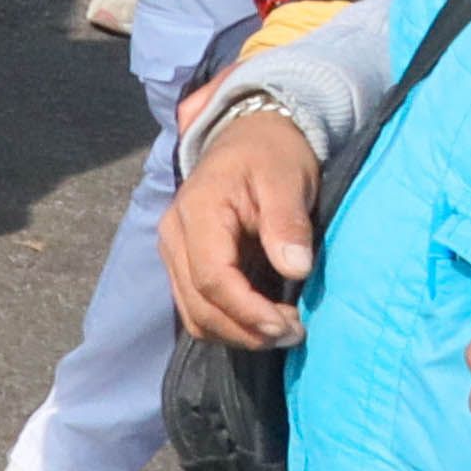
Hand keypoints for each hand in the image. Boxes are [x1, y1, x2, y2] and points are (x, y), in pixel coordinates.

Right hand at [161, 102, 325, 349]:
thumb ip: (287, 222)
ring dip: (238, 333)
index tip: (289, 325)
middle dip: (246, 330)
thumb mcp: (287, 178)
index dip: (247, 310)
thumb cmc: (270, 155)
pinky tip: (264, 320)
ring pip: (195, 315)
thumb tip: (296, 269)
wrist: (247, 137)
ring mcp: (175, 254)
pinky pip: (198, 309)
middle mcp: (175, 237)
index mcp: (198, 211)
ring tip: (284, 330)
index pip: (211, 277)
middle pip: (199, 305)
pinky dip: (230, 325)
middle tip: (295, 333)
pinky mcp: (184, 266)